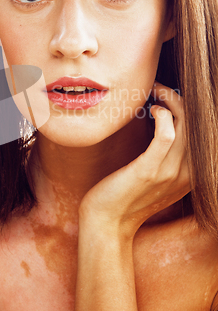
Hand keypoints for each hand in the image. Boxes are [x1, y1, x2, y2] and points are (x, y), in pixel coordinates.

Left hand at [79, 83, 189, 237]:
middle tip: (160, 87)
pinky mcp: (149, 170)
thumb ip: (167, 156)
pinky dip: (163, 115)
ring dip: (170, 100)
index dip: (190, 109)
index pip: (203, 133)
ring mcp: (170, 173)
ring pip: (185, 124)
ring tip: (155, 91)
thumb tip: (166, 122)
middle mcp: (188, 174)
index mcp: (192, 175)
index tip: (170, 96)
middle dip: (180, 99)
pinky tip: (152, 109)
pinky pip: (166, 135)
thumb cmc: (126, 195)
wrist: (107, 222)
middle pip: (197, 125)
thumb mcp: (157, 176)